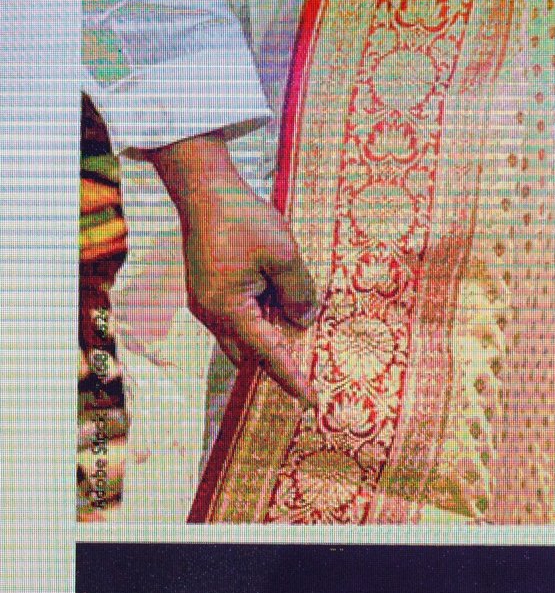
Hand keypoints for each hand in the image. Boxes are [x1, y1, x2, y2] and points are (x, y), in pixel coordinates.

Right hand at [148, 136, 317, 404]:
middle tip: (312, 372)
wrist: (205, 191)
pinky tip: (281, 307)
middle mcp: (211, 313)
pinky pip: (238, 318)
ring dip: (270, 338)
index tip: (310, 401)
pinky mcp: (209, 291)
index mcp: (227, 309)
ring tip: (300, 328)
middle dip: (279, 362)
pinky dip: (260, 320)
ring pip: (243, 337)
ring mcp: (206, 303)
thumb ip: (298, 293)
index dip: (291, 378)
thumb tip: (303, 321)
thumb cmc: (243, 219)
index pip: (267, 354)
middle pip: (250, 353)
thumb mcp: (284, 255)